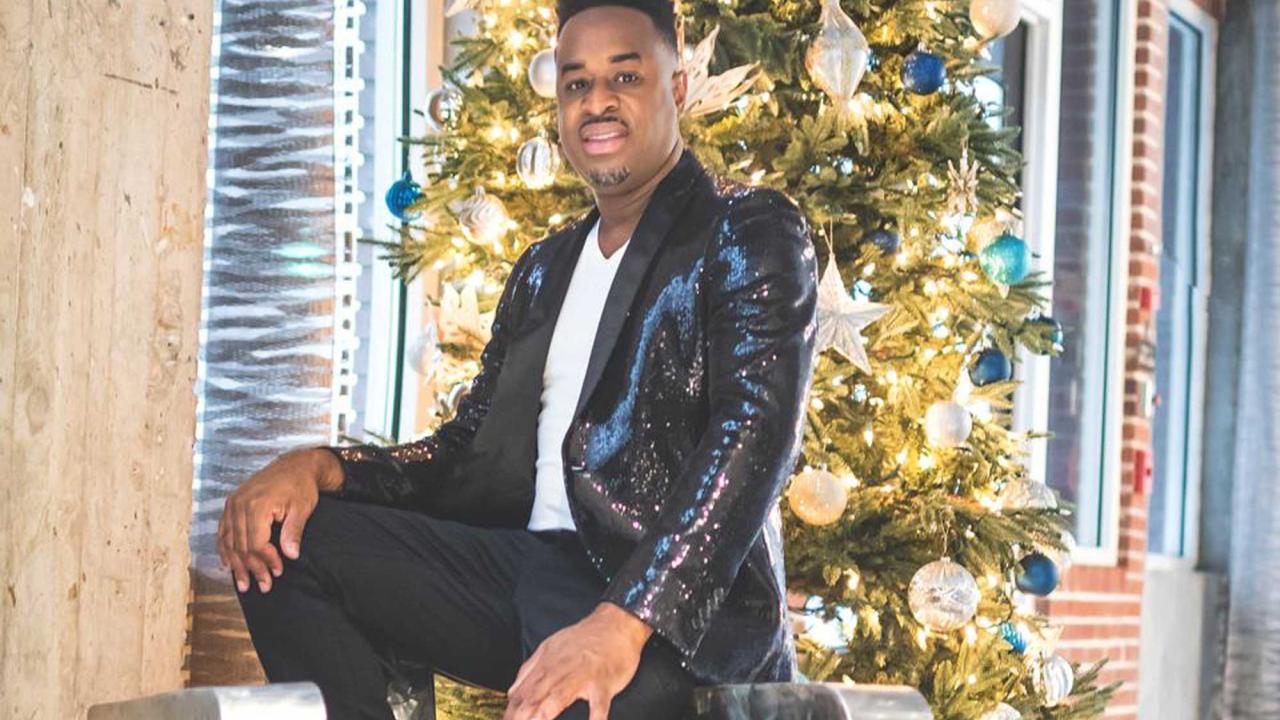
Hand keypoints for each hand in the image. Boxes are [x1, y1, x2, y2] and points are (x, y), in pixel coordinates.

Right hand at [216, 447, 341, 593]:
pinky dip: (225, 549)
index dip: (266, 561)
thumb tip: (291, 555)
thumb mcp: (302, 508)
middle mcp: (239, 504)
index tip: (278, 571)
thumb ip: (294, 532)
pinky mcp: (231, 504)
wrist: (294, 465)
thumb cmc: (300, 485)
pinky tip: (228, 564)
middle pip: (241, 546)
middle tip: (263, 585)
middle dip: (252, 569)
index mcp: (257, 504)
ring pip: (229, 542)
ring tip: (244, 584)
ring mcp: (233, 503)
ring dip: (236, 565)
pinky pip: (223, 531)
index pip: (256, 543)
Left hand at [503, 602, 653, 719]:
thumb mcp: (550, 647)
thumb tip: (512, 692)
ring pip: (558, 698)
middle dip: (521, 717)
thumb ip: (530, 670)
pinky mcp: (603, 683)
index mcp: (546, 665)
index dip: (510, 713)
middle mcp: (560, 671)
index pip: (521, 694)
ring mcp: (582, 676)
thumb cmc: (585, 639)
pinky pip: (598, 704)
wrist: (616, 623)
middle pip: (534, 698)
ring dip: (544, 714)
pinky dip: (595, 718)